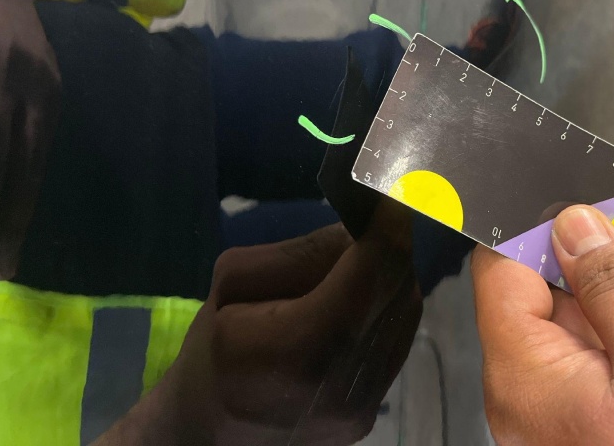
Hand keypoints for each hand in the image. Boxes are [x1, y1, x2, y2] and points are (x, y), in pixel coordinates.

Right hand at [100, 198, 421, 445]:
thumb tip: (358, 232)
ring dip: (391, 276)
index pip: (371, 274)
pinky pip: (398, 338)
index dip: (389, 226)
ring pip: (405, 313)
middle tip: (371, 219)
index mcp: (296, 350)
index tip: (391, 192)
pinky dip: (386, 306)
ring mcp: (364, 406)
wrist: (208, 435)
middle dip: (389, 246)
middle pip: (397, 291)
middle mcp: (343, 384)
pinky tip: (358, 299)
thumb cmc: (209, 352)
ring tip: (356, 264)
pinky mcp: (372, 412)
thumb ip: (300, 253)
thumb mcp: (231, 284)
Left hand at [472, 204, 613, 445]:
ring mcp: (563, 422)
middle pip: (540, 300)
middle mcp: (530, 404)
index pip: (500, 273)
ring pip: (579, 330)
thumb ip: (612, 278)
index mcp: (525, 379)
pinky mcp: (599, 431)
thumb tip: (572, 225)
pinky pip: (603, 365)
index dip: (536, 230)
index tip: (581, 204)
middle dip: (591, 263)